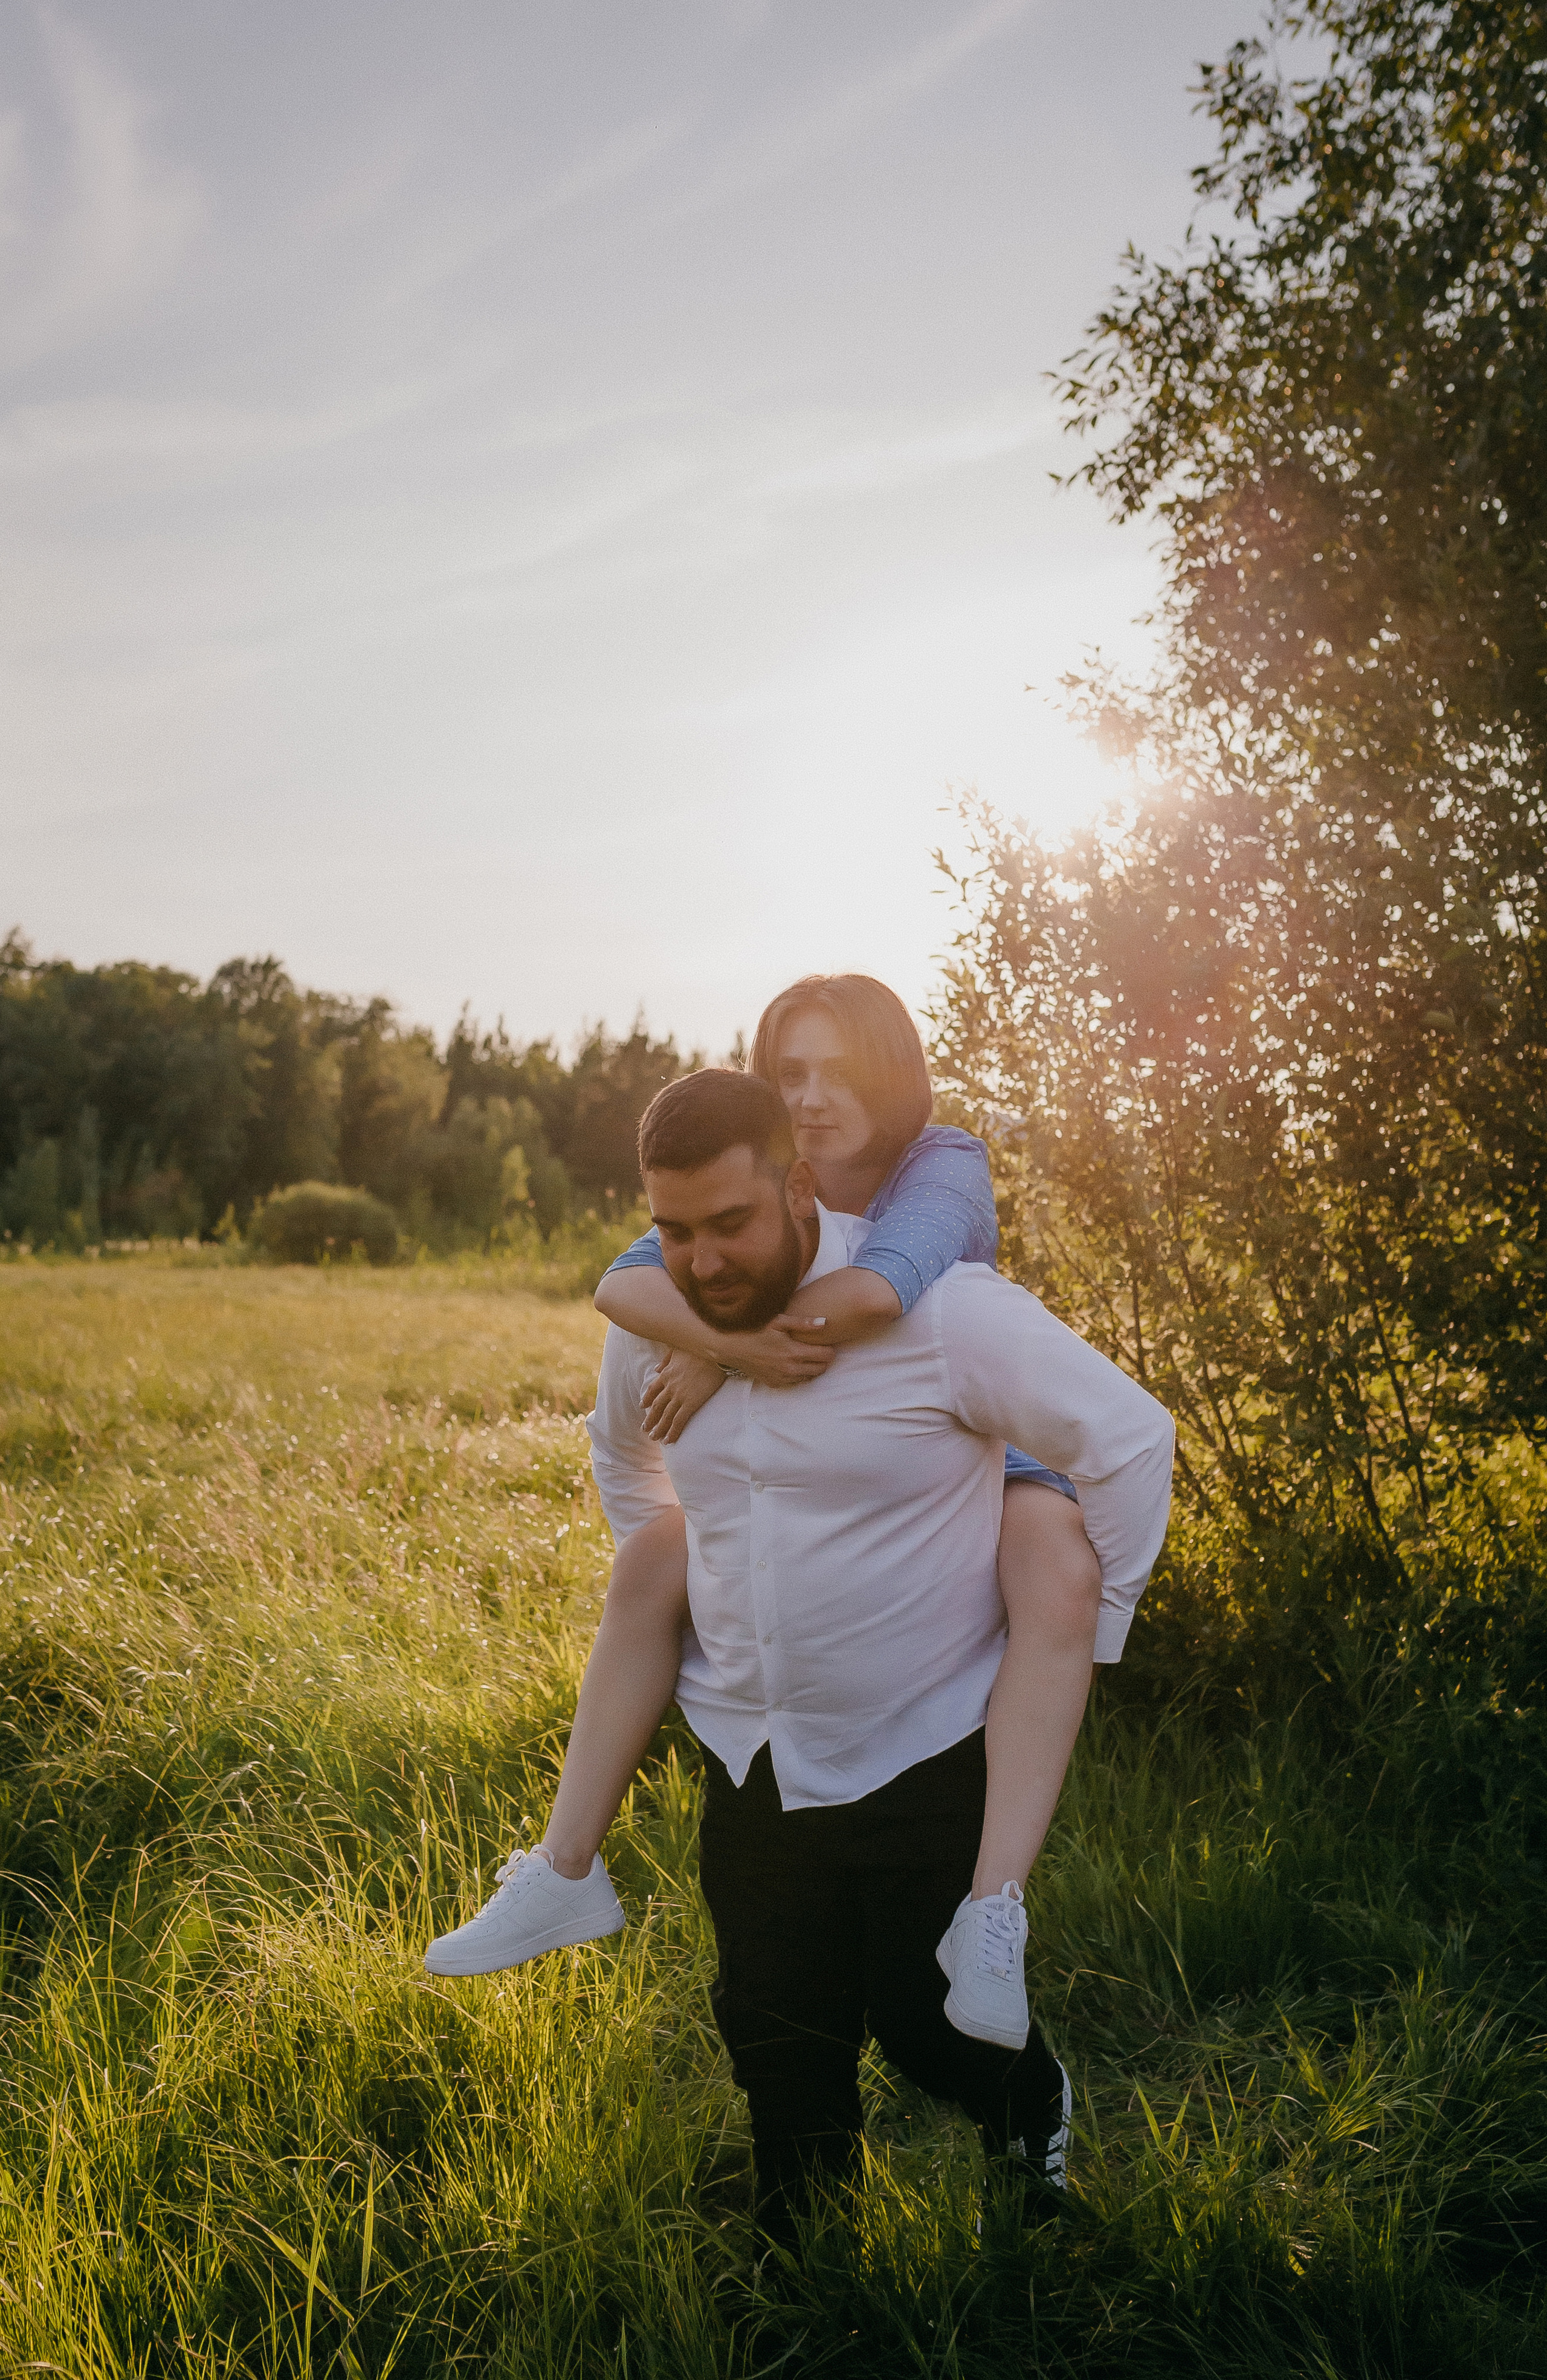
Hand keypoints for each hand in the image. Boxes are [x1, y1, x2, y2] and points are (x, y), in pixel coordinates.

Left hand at [642, 1350, 725, 1443]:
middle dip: (650, 1419)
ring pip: (665, 1416)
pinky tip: (669, 1441)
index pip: (652, 1390)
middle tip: (645, 1429)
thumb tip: (656, 1369)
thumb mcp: (677, 1348)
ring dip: (659, 1429)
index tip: (642, 1406)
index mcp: (666, 1373)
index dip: (647, 1399)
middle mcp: (669, 1386)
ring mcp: (679, 1396)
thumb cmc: (698, 1348)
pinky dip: (673, 1432)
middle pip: (656, 1406)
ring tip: (654, 1438)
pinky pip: (679, 1421)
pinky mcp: (691, 1403)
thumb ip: (666, 1359)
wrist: (713, 1352)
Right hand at [722, 1318, 836, 1388]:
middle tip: (819, 1348)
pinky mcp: (772, 1383)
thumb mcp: (777, 1321)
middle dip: (824, 1359)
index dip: (830, 1349)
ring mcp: (781, 1378)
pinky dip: (798, 1373)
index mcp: (793, 1352)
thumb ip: (803, 1323)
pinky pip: (794, 1381)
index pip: (825, 1356)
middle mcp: (789, 1368)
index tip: (827, 1342)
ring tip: (806, 1354)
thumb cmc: (752, 1328)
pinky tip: (792, 1362)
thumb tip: (825, 1322)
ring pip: (808, 1377)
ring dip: (811, 1367)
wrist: (727, 1345)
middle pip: (820, 1369)